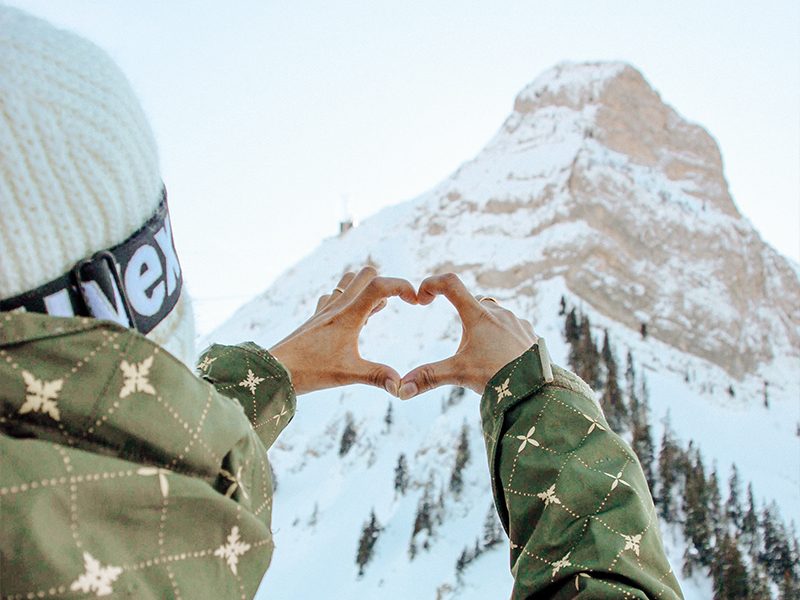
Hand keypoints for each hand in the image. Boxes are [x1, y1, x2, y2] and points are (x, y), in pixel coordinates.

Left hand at [269, 267, 416, 395]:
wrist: (274, 370)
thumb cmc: (310, 371)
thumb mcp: (348, 374)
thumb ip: (378, 377)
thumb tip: (402, 386)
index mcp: (348, 315)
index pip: (379, 285)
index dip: (402, 286)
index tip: (416, 300)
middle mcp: (337, 306)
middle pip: (365, 274)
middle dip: (386, 284)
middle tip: (393, 307)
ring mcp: (325, 310)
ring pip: (349, 282)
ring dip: (366, 290)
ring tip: (375, 313)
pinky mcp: (316, 319)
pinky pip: (334, 296)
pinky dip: (348, 300)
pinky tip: (351, 320)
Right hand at [398, 273, 536, 398]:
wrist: (536, 388)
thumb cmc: (497, 377)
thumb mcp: (458, 374)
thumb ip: (429, 377)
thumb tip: (401, 389)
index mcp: (478, 315)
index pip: (451, 283)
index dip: (432, 284)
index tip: (422, 298)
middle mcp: (498, 312)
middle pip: (472, 301)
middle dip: (461, 315)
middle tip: (461, 344)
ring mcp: (516, 321)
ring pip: (493, 314)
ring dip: (484, 326)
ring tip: (482, 355)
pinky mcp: (529, 333)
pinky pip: (511, 327)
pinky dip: (502, 337)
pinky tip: (502, 357)